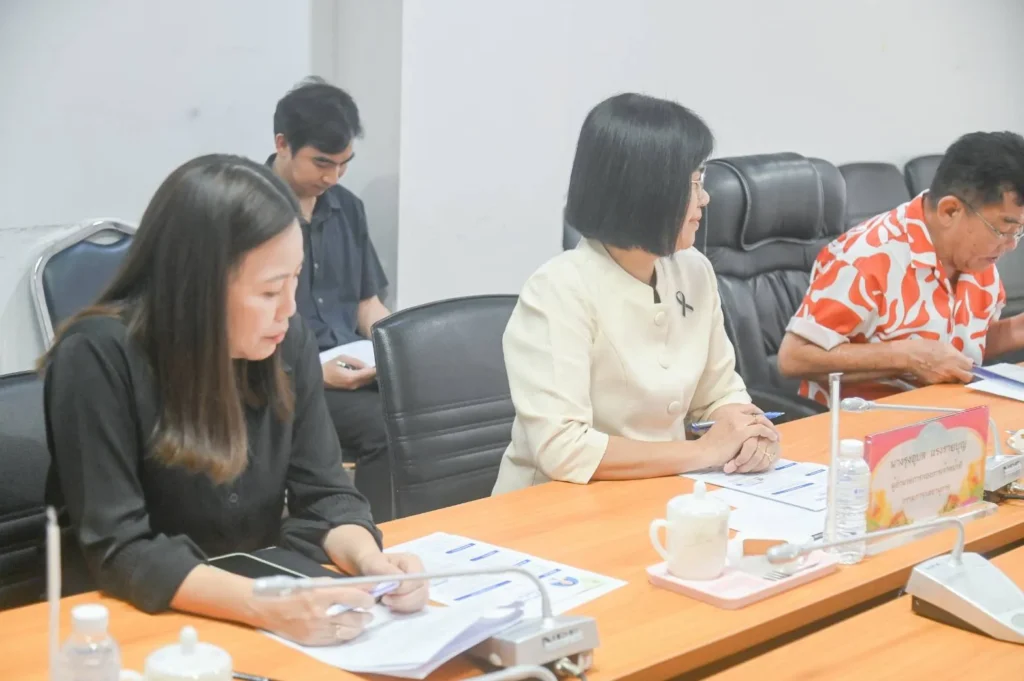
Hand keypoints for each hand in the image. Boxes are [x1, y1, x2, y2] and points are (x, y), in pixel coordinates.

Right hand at [248, 580, 375, 645]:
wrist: (266, 608)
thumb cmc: (292, 591)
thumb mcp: (315, 582)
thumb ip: (338, 586)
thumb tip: (361, 588)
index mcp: (320, 595)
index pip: (352, 597)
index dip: (366, 599)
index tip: (371, 599)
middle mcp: (320, 614)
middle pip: (353, 618)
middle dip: (365, 616)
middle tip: (369, 613)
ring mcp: (316, 630)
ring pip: (347, 632)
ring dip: (358, 627)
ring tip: (361, 622)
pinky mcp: (311, 641)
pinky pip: (335, 640)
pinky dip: (344, 635)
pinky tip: (347, 629)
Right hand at [322, 355, 376, 390]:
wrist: (319, 378)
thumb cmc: (329, 366)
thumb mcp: (342, 358)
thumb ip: (356, 362)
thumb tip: (367, 366)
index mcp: (352, 377)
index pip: (369, 374)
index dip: (377, 369)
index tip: (383, 364)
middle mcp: (354, 385)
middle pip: (370, 379)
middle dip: (375, 373)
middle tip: (380, 364)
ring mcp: (353, 388)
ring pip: (367, 382)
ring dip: (371, 376)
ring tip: (374, 368)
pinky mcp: (351, 389)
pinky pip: (362, 383)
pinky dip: (366, 378)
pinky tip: (366, 373)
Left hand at [356, 551, 428, 612]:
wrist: (372, 568)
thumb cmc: (374, 563)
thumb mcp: (375, 562)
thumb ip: (385, 569)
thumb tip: (398, 580)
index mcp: (414, 562)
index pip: (417, 580)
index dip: (403, 589)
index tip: (386, 592)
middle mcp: (420, 574)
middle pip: (422, 593)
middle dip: (403, 601)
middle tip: (384, 600)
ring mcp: (420, 587)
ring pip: (420, 602)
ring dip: (403, 606)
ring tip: (387, 602)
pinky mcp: (416, 597)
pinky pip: (416, 608)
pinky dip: (404, 610)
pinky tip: (392, 606)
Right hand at [695, 404, 778, 469]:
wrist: (704, 451)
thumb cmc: (712, 443)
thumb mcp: (722, 427)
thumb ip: (734, 423)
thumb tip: (750, 426)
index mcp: (727, 410)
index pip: (748, 407)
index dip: (758, 413)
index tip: (764, 420)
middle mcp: (733, 412)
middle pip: (756, 413)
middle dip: (767, 420)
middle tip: (773, 429)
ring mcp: (738, 421)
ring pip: (761, 420)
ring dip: (771, 427)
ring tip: (776, 435)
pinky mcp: (742, 432)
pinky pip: (761, 429)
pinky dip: (769, 433)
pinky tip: (772, 438)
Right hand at [897, 338, 973, 384]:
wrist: (909, 355)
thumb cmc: (925, 346)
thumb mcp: (943, 345)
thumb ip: (957, 353)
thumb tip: (967, 360)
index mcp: (956, 358)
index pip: (971, 367)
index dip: (968, 366)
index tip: (964, 365)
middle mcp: (952, 370)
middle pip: (967, 377)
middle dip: (965, 375)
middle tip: (959, 372)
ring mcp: (944, 378)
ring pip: (955, 380)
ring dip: (952, 377)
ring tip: (944, 371)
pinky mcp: (935, 383)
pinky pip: (943, 382)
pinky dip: (941, 379)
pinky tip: (934, 373)